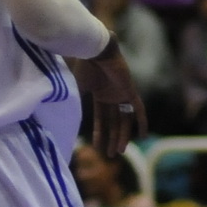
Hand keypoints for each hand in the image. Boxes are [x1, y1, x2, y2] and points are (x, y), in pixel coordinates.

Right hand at [70, 42, 146, 156]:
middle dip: (112, 139)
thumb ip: (74, 102)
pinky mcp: (130, 91)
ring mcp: (122, 94)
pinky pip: (139, 109)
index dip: (99, 134)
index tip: (96, 148)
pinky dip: (142, 122)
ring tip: (119, 151)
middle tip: (110, 155)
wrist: (94, 50)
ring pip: (124, 120)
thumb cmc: (84, 66)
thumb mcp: (76, 89)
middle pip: (114, 122)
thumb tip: (64, 119)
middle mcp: (112, 96)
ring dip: (122, 136)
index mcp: (100, 94)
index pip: (101, 119)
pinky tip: (143, 136)